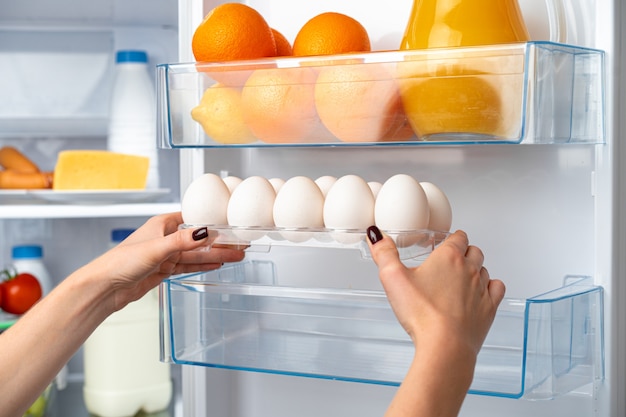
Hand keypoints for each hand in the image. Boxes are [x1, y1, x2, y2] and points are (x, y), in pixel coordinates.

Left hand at [86, 212, 245, 310]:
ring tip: (235, 257)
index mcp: (162, 225)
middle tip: (240, 246)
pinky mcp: (163, 270)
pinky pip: (188, 266)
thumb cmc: (120, 262)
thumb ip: (182, 241)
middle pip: (198, 240)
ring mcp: (165, 255)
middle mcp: (164, 238)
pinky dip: (203, 266)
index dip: (213, 223)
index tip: (231, 227)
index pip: (193, 220)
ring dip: (215, 256)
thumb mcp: (156, 248)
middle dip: (219, 244)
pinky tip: (216, 265)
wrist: (105, 288)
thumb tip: (205, 232)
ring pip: (196, 255)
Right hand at [367, 227, 504, 356]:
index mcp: (448, 257)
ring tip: (461, 278)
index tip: (444, 242)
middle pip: (473, 250)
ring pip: (484, 269)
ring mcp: (482, 289)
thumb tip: (377, 236)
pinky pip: (497, 288)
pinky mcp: (489, 308)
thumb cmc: (422, 313)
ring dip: (475, 270)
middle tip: (451, 260)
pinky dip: (490, 287)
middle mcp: (469, 269)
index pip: (458, 236)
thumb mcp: (393, 278)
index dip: (451, 238)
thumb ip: (384, 254)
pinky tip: (480, 292)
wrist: (445, 346)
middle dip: (464, 252)